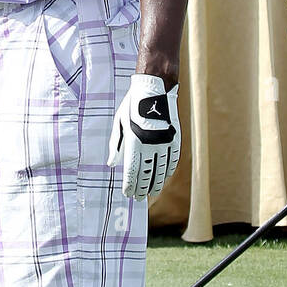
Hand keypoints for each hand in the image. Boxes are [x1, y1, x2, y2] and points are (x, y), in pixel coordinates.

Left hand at [107, 74, 180, 199]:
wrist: (154, 88)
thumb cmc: (132, 106)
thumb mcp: (119, 123)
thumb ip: (116, 145)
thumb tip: (111, 164)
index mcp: (134, 141)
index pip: (132, 170)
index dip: (130, 184)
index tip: (128, 193)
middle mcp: (150, 143)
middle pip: (147, 173)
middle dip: (142, 188)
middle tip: (139, 198)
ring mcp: (164, 141)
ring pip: (161, 169)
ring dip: (156, 183)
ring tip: (152, 192)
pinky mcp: (175, 137)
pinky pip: (173, 159)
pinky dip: (168, 170)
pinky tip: (164, 177)